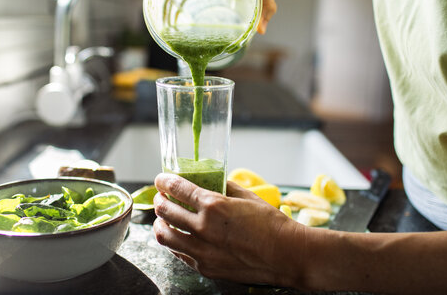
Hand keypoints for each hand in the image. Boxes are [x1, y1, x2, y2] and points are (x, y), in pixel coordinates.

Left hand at [153, 173, 304, 286]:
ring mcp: (202, 251)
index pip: (178, 188)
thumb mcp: (247, 197)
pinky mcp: (206, 267)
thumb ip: (225, 187)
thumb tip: (212, 181)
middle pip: (166, 211)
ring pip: (165, 236)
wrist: (286, 255)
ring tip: (163, 218)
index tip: (161, 179)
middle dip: (160, 200)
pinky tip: (178, 236)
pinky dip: (173, 242)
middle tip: (161, 197)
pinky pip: (179, 253)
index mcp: (214, 206)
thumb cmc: (271, 224)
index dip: (165, 181)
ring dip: (160, 223)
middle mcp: (203, 228)